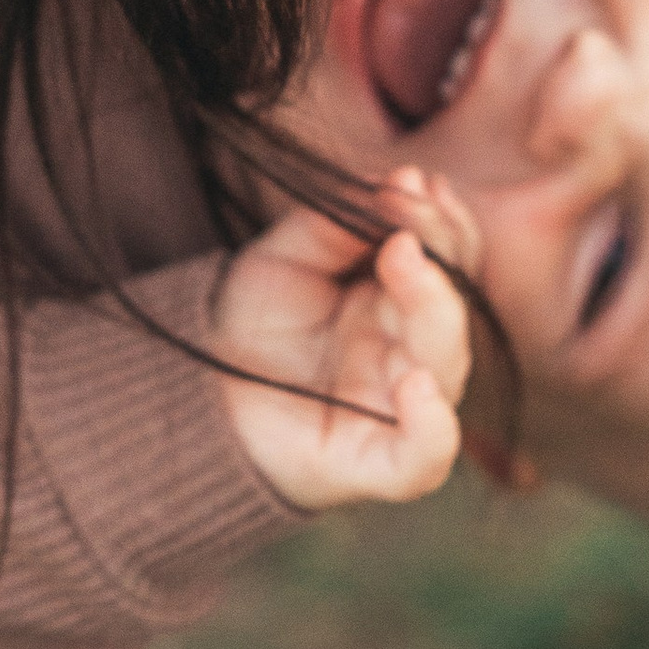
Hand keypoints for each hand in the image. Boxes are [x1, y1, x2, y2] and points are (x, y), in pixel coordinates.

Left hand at [215, 170, 478, 510]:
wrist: (196, 398)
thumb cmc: (252, 327)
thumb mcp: (285, 256)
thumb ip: (335, 222)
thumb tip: (395, 185)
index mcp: (398, 307)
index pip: (452, 265)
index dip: (445, 224)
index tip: (417, 183)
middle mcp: (408, 356)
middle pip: (452, 309)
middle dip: (440, 255)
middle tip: (409, 210)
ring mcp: (397, 411)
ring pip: (445, 367)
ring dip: (435, 308)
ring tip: (403, 255)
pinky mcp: (375, 466)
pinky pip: (425, 459)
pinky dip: (433, 429)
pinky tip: (417, 386)